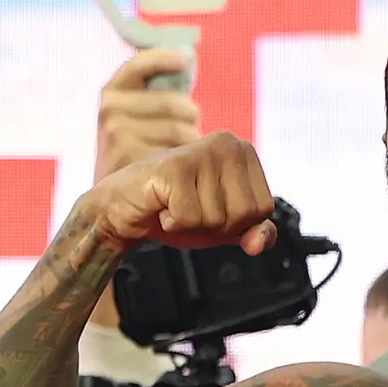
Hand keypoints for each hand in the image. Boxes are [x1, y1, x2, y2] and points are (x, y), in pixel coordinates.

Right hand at [91, 135, 278, 255]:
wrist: (123, 209)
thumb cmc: (174, 210)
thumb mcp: (222, 226)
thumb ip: (251, 232)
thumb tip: (260, 243)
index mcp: (243, 151)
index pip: (264, 210)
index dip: (237, 224)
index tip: (210, 210)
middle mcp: (226, 143)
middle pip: (244, 215)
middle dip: (216, 226)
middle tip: (190, 210)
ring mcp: (200, 152)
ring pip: (216, 218)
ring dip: (191, 225)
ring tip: (174, 206)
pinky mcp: (174, 168)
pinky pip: (189, 218)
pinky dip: (172, 223)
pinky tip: (161, 207)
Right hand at [94, 45, 202, 182]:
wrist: (110, 201)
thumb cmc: (133, 152)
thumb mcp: (137, 117)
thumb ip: (157, 92)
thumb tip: (186, 57)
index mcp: (111, 93)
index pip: (139, 65)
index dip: (163, 58)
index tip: (184, 61)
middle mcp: (110, 110)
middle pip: (174, 104)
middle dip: (191, 119)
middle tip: (191, 133)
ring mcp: (116, 134)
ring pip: (179, 130)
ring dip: (191, 143)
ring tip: (185, 155)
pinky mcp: (127, 159)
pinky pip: (175, 154)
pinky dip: (184, 163)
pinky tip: (180, 170)